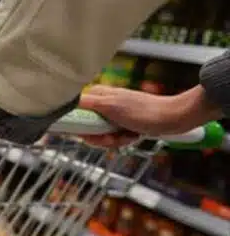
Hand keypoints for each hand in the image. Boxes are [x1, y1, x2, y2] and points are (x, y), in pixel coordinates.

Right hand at [79, 85, 221, 146]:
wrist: (172, 118)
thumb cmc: (143, 112)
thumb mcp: (110, 106)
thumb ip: (86, 103)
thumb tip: (63, 101)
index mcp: (96, 95)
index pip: (72, 112)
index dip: (76, 126)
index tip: (85, 134)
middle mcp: (101, 104)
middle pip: (86, 127)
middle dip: (99, 137)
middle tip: (111, 137)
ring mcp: (112, 115)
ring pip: (100, 135)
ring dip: (113, 140)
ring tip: (127, 136)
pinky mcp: (122, 124)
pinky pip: (113, 137)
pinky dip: (122, 140)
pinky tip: (132, 136)